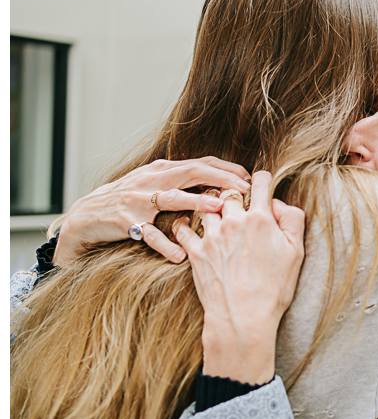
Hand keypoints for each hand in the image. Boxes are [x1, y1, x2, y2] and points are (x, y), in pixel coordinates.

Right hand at [54, 157, 249, 266]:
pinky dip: (164, 244)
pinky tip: (180, 255)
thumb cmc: (128, 200)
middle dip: (220, 179)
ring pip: (171, 198)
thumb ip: (182, 182)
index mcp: (164, 169)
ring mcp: (139, 199)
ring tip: (218, 209)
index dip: (226, 168)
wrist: (86, 214)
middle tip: (244, 190)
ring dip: (196, 202)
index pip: (201, 163)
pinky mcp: (126, 221)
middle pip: (191, 173)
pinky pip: (147, 234)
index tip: (250, 178)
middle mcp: (153, 179)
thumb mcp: (155, 183)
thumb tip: (218, 184)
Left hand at [175, 171, 304, 383]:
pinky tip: (186, 222)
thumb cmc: (273, 289)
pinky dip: (184, 223)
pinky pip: (183, 229)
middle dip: (234, 192)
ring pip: (206, 206)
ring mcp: (212, 236)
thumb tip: (278, 204)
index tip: (261, 183)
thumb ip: (292, 220)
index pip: (259, 182)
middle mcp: (234, 222)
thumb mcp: (296, 253)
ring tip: (214, 210)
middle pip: (229, 191)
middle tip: (236, 199)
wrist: (242, 319)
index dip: (262, 179)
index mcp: (260, 218)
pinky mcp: (195, 253)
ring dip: (210, 205)